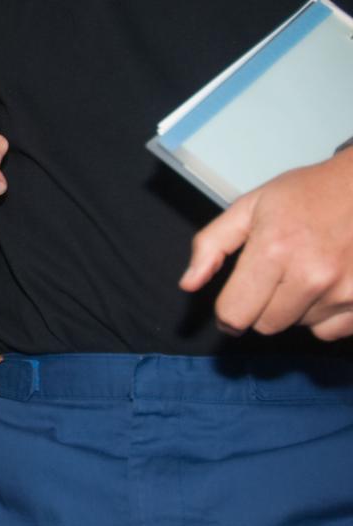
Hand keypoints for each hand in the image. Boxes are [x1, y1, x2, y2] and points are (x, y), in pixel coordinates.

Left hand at [181, 150, 352, 340]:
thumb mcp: (249, 207)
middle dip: (261, 306)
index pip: (235, 313)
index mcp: (274, 249)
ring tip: (305, 270)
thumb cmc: (307, 193)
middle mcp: (312, 275)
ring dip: (295, 307)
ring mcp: (345, 291)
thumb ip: (211, 244)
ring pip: (298, 326)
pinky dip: (325, 316)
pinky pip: (331, 331)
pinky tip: (327, 285)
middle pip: (265, 325)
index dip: (226, 313)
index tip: (230, 306)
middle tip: (274, 275)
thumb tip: (189, 283)